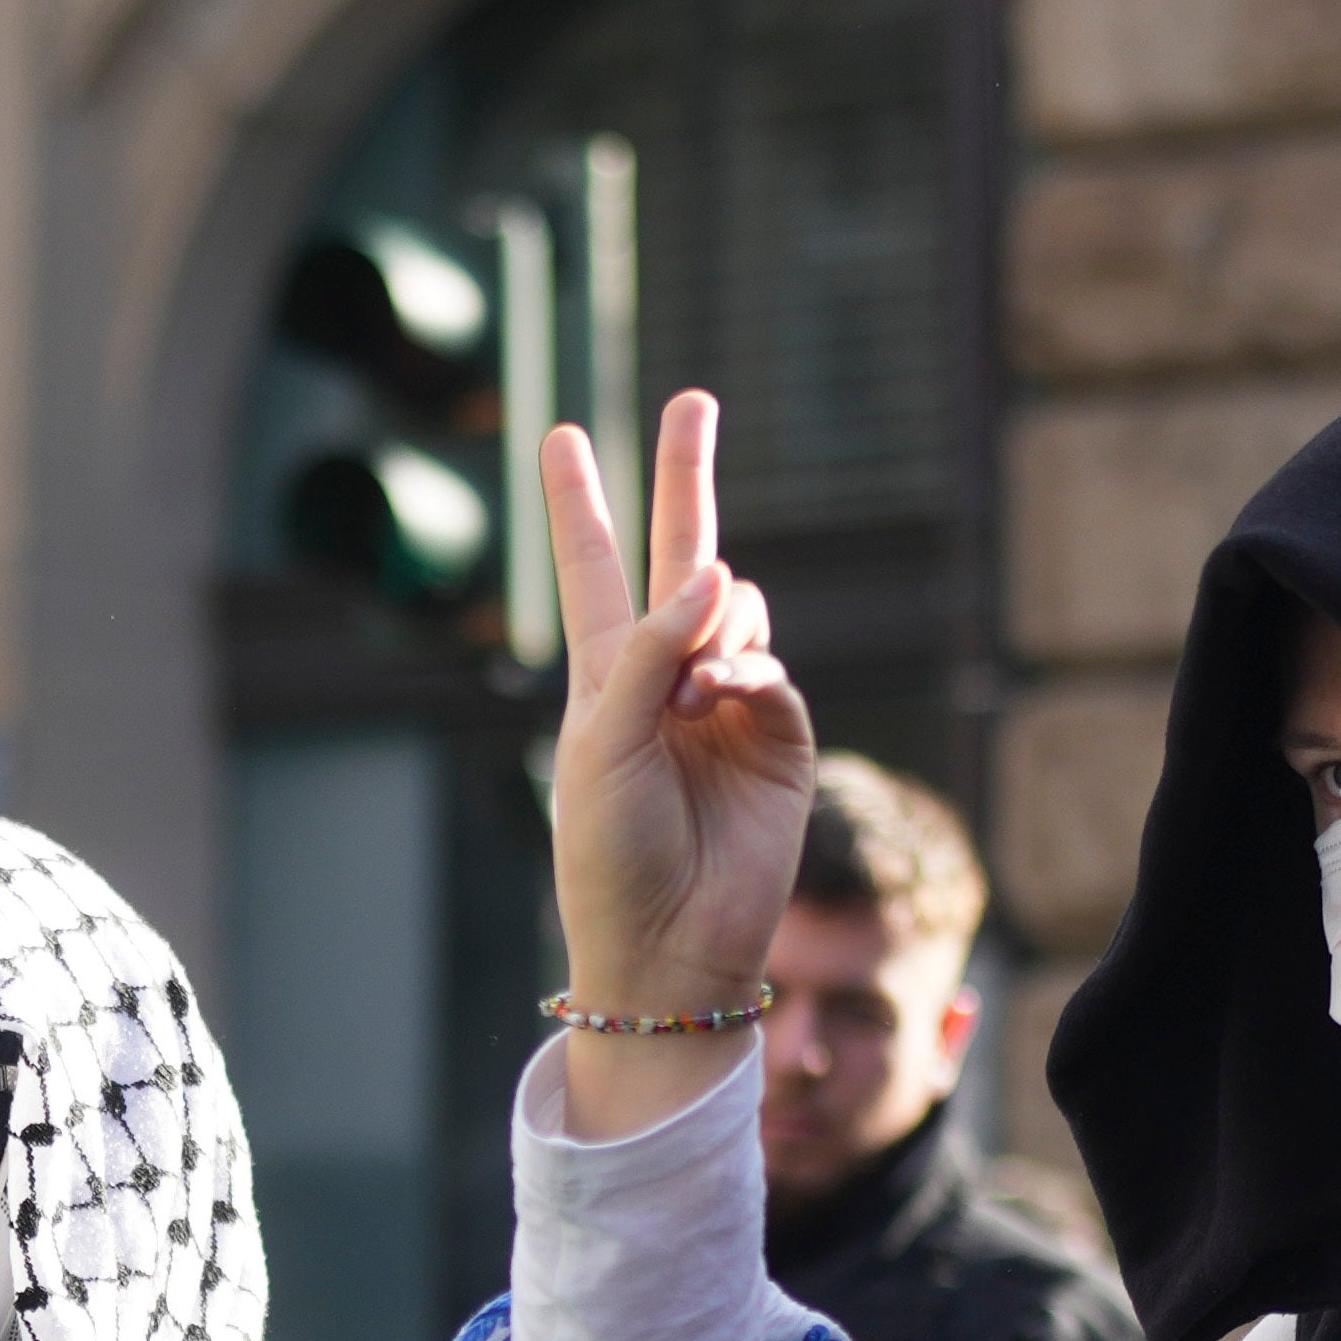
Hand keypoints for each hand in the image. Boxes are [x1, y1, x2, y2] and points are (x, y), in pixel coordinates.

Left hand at [541, 394, 814, 1085]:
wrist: (669, 942)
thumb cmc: (609, 850)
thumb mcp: (602, 739)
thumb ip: (652, 648)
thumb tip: (722, 572)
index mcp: (602, 674)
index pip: (591, 567)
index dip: (578, 501)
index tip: (561, 434)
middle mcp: (666, 675)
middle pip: (678, 552)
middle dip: (685, 476)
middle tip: (694, 398)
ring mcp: (727, 702)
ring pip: (736, 608)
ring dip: (712, 625)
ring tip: (687, 691)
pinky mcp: (779, 736)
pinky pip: (770, 667)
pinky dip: (747, 669)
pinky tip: (718, 694)